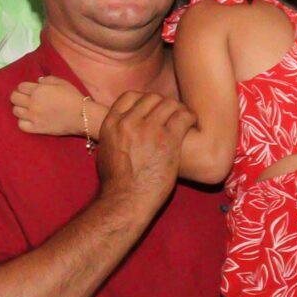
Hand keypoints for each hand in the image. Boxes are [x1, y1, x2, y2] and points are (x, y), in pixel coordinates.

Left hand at [11, 75, 86, 137]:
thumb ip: (47, 80)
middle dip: (18, 96)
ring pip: (15, 111)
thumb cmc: (73, 97)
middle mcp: (32, 102)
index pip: (20, 86)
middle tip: (24, 99)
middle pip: (14, 98)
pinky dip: (23, 122)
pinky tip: (28, 120)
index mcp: (38, 90)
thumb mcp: (62, 82)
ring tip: (27, 110)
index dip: (24, 88)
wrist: (81, 115)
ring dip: (20, 109)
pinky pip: (21, 125)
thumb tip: (37, 82)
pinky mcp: (36, 128)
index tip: (28, 90)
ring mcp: (33, 116)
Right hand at [93, 90, 194, 210]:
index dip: (143, 100)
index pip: (130, 96)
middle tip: (170, 116)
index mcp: (111, 124)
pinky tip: (191, 125)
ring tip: (182, 120)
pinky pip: (184, 116)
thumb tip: (121, 130)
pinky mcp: (169, 139)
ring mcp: (150, 129)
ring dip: (178, 110)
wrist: (126, 200)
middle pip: (152, 97)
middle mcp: (130, 122)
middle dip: (163, 104)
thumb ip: (114, 135)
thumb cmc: (115, 183)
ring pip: (170, 104)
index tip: (151, 109)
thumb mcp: (106, 152)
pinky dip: (190, 118)